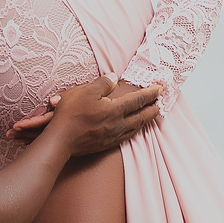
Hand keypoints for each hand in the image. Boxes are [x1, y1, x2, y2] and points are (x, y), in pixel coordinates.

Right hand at [7, 77, 160, 153]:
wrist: (61, 140)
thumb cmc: (71, 114)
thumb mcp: (86, 91)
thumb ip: (102, 84)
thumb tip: (114, 78)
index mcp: (115, 109)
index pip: (138, 100)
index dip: (151, 93)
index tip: (161, 88)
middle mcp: (118, 124)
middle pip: (141, 116)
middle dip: (153, 108)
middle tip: (162, 103)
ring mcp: (113, 136)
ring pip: (136, 128)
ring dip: (146, 120)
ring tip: (152, 116)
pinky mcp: (106, 144)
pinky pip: (127, 137)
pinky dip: (135, 131)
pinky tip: (133, 130)